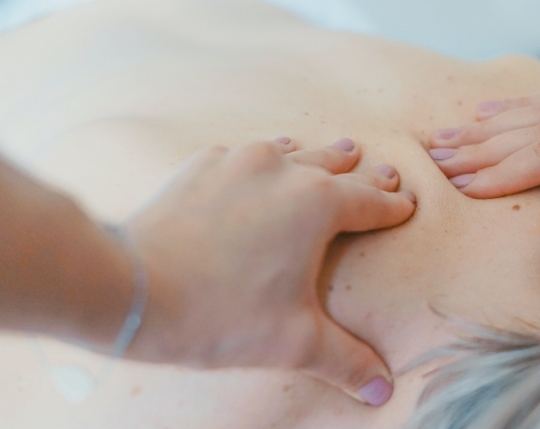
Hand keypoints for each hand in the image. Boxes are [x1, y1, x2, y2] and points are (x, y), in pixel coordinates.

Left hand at [122, 137, 414, 405]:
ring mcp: (239, 161)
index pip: (371, 202)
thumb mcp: (293, 342)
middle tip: (383, 169)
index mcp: (319, 204)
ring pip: (292, 150)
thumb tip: (382, 389)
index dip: (393, 205)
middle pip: (336, 166)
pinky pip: (243, 153)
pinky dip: (263, 159)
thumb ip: (345, 361)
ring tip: (336, 151)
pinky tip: (260, 162)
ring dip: (316, 156)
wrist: (132, 288)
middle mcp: (284, 170)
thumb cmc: (219, 313)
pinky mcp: (202, 166)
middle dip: (363, 173)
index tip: (407, 203)